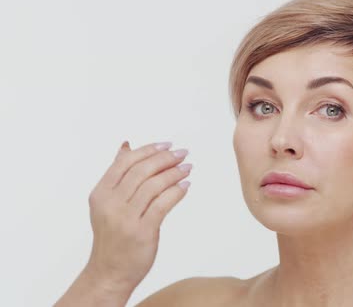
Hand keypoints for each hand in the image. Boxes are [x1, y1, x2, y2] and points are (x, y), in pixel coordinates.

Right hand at [84, 141, 192, 292]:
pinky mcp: (142, 232)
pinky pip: (163, 204)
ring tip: (187, 168)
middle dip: (165, 159)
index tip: (167, 144)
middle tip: (182, 154)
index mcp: (101, 193)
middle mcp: (110, 204)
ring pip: (154, 185)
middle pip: (142, 171)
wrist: (109, 272)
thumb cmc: (113, 237)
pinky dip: (176, 192)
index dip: (149, 150)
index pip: (126, 162)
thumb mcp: (107, 203)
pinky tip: (185, 187)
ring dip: (174, 173)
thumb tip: (126, 146)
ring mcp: (126, 218)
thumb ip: (117, 175)